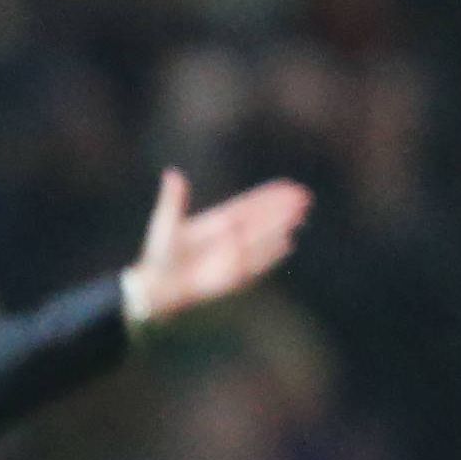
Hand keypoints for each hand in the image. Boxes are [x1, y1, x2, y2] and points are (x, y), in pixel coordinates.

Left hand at [125, 169, 311, 322]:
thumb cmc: (158, 255)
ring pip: (262, 238)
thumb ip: (174, 198)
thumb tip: (173, 173)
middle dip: (282, 209)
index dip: (268, 197)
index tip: (288, 186)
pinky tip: (288, 243)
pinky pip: (256, 263)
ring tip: (301, 214)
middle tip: (304, 196)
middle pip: (261, 220)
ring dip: (281, 226)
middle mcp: (228, 238)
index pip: (248, 206)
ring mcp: (231, 256)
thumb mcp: (166, 221)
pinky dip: (270, 254)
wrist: (156, 286)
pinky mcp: (232, 275)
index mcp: (216, 223)